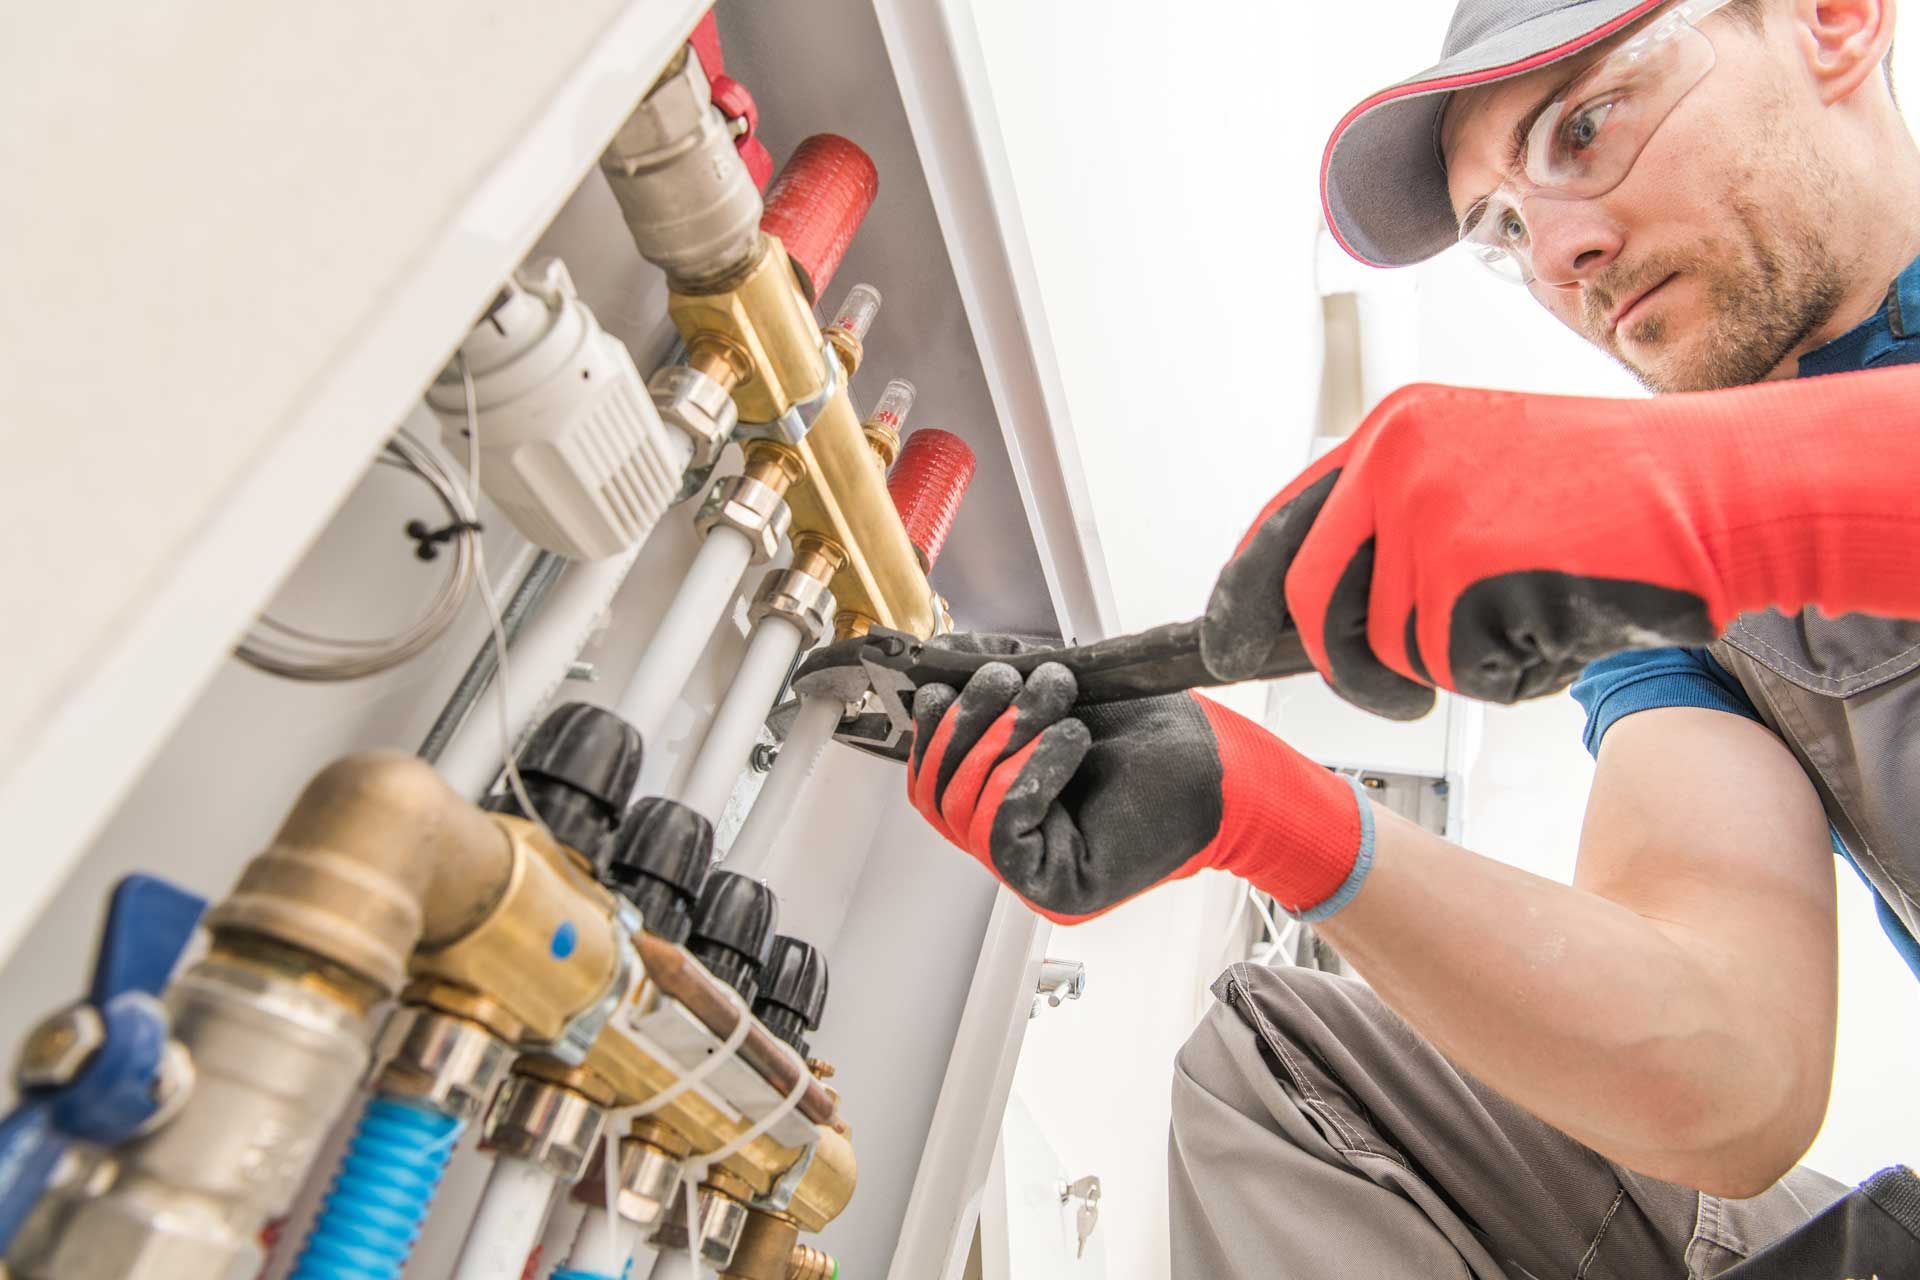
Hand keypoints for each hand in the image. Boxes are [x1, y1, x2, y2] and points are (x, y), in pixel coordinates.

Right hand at [905, 635, 1372, 923]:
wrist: (1228, 770)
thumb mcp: (1067, 703)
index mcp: (1008, 804)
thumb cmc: (1162, 740)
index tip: (946, 682)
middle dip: (968, 724)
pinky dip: (1027, 775)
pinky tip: (1071, 741)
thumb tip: (947, 668)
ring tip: (1056, 701)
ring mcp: (1032, 874)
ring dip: (1003, 741)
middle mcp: (1013, 844)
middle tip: (1015, 680)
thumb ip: (1007, 696)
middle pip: (936, 796)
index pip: (934, 780)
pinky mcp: (1057, 890)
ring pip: (964, 812)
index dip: (930, 731)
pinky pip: (1003, 832)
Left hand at [1199, 371, 1919, 717]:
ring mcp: (1430, 517)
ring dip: (1456, 665)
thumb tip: (1310, 606)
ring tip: (1534, 611)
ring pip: (1391, 650)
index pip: (1280, 525)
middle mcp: (1396, 463)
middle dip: (1343, 667)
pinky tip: (1564, 624)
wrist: (1717, 492)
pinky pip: (1457, 672)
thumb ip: (1396, 517)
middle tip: (1392, 697)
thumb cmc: (1611, 495)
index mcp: (1393, 429)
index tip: (1226, 646)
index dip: (1245, 596)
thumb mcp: (1482, 468)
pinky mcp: (1471, 577)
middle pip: (1312, 603)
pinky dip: (1511, 677)